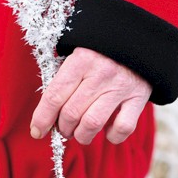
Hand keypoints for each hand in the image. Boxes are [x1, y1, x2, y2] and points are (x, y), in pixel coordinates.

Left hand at [30, 47, 151, 144]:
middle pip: (71, 113)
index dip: (42, 118)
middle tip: (64, 128)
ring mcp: (121, 87)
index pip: (55, 95)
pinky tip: (107, 130)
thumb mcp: (79, 55)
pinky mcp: (139, 98)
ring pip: (92, 124)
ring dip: (82, 135)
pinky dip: (112, 136)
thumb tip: (46, 113)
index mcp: (81, 59)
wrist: (140, 41)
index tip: (37, 131)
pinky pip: (122, 128)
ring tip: (81, 133)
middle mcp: (101, 73)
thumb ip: (64, 78)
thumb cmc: (102, 52)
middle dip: (63, 128)